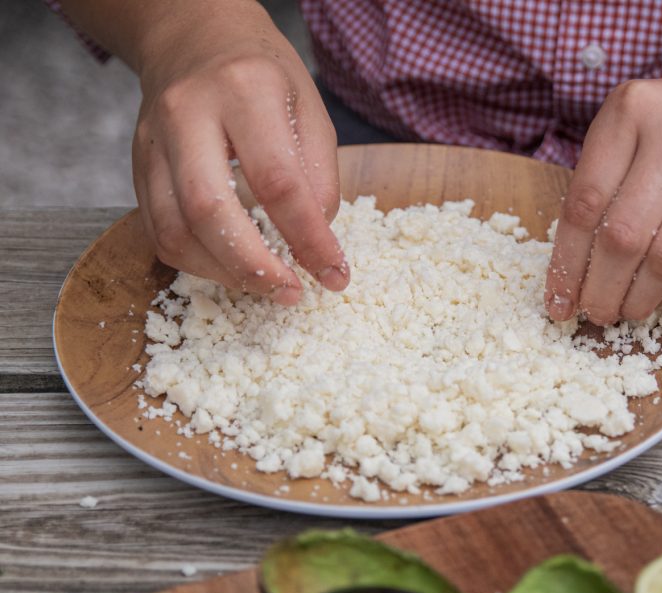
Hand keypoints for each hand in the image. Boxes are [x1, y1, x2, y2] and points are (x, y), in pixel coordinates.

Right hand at [131, 6, 344, 303]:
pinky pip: (157, 231)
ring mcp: (153, 141)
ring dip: (224, 274)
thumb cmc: (263, 76)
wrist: (193, 38)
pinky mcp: (136, 165)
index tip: (334, 274)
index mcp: (245, 91)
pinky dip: (196, 262)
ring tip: (265, 286)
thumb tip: (316, 243)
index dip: (309, 239)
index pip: (278, 182)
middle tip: (291, 293)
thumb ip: (319, 176)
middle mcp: (189, 114)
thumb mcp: (310, 109)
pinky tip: (230, 268)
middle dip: (256, 267)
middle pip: (210, 210)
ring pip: (175, 229)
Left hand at [544, 73, 661, 324]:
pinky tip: (657, 298)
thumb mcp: (632, 131)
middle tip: (593, 313)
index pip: (585, 203)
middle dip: (600, 289)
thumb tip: (569, 273)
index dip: (565, 263)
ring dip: (638, 298)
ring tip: (623, 311)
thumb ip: (601, 184)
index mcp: (632, 109)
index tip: (556, 300)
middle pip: (624, 235)